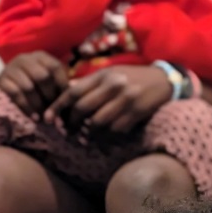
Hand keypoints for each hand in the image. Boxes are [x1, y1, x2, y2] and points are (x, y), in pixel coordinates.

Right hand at [0, 51, 68, 115]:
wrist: (8, 85)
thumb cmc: (34, 85)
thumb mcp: (47, 82)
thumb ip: (59, 90)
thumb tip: (70, 108)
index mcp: (40, 56)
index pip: (55, 67)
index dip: (62, 85)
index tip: (65, 101)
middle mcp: (25, 59)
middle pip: (42, 76)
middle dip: (49, 95)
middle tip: (53, 109)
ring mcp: (11, 68)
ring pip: (29, 87)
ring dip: (39, 104)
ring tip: (44, 116)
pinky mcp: (1, 80)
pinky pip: (16, 94)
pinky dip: (27, 108)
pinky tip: (34, 117)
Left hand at [44, 64, 173, 133]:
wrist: (163, 80)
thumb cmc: (133, 77)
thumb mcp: (111, 73)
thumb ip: (91, 83)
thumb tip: (67, 93)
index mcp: (103, 75)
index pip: (74, 91)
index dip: (58, 106)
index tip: (47, 118)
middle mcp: (113, 85)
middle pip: (83, 108)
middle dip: (72, 123)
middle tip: (68, 131)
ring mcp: (126, 99)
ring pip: (98, 122)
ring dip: (89, 133)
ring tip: (85, 138)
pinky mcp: (137, 112)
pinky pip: (115, 129)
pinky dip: (107, 137)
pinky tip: (104, 139)